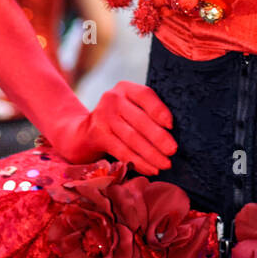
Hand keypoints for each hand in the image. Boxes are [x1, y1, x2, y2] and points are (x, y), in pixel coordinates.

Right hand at [48, 81, 176, 173]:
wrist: (82, 133)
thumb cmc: (117, 121)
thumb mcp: (129, 108)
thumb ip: (146, 112)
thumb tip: (174, 130)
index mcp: (125, 88)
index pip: (145, 95)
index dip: (159, 110)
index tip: (172, 125)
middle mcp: (112, 98)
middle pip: (140, 120)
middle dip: (159, 137)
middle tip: (174, 151)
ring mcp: (103, 116)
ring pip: (132, 138)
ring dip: (151, 154)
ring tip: (166, 164)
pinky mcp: (97, 135)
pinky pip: (122, 150)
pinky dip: (139, 161)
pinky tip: (151, 169)